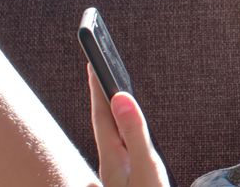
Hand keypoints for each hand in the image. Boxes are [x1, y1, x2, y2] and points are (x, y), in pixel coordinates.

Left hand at [88, 65, 169, 186]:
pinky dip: (118, 133)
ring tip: (109, 100)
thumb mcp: (146, 166)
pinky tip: (121, 137)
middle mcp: (110, 165)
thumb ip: (135, 133)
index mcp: (111, 159)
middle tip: (98, 73)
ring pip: (109, 137)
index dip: (98, 89)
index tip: (93, 64)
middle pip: (103, 124)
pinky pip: (117, 149)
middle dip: (101, 98)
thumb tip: (121, 99)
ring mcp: (116, 175)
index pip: (102, 116)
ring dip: (108, 115)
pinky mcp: (125, 181)